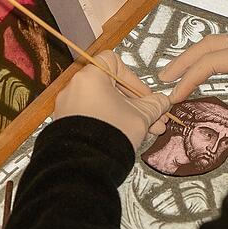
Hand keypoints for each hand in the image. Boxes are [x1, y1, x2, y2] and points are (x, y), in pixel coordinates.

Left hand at [53, 51, 172, 149]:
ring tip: (143, 130)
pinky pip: (91, 116)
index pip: (115, 63)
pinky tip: (124, 136)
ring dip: (125, 115)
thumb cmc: (109, 135)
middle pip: (111, 87)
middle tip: (151, 116)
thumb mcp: (141, 116)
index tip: (145, 95)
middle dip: (135, 103)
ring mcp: (68, 107)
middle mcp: (75, 88)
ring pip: (103, 104)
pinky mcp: (66, 124)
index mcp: (90, 77)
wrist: (86, 165)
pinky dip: (108, 122)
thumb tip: (162, 102)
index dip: (133, 78)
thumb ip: (154, 105)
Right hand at [159, 34, 227, 147]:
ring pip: (219, 42)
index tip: (174, 97)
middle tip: (164, 77)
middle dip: (183, 61)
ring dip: (198, 56)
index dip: (188, 80)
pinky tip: (219, 68)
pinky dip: (215, 55)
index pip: (208, 64)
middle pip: (206, 46)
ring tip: (184, 71)